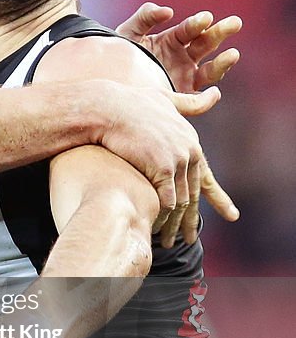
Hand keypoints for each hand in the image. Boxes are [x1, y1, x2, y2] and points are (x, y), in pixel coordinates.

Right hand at [98, 82, 237, 246]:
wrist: (108, 108)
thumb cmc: (129, 103)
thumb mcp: (166, 99)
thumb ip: (191, 103)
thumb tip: (216, 95)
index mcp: (191, 140)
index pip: (205, 176)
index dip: (217, 198)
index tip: (229, 214)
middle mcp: (190, 151)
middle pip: (193, 194)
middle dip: (191, 220)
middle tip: (188, 239)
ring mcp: (178, 160)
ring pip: (181, 202)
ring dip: (176, 226)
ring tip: (171, 243)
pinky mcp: (163, 169)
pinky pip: (166, 201)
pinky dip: (163, 218)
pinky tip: (158, 231)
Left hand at [116, 3, 241, 92]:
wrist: (109, 86)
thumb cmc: (118, 57)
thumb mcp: (128, 34)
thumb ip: (144, 17)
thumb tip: (168, 11)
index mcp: (172, 40)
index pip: (189, 30)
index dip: (197, 23)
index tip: (205, 18)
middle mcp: (183, 58)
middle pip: (206, 44)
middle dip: (221, 33)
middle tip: (235, 22)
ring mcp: (185, 77)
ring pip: (210, 71)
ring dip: (223, 63)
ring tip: (233, 55)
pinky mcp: (182, 98)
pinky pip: (200, 100)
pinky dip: (209, 98)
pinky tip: (215, 92)